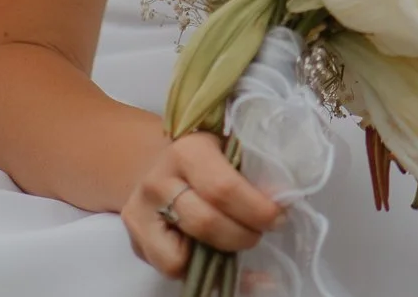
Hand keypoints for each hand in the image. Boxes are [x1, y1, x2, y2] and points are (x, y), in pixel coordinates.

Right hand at [123, 132, 283, 277]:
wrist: (157, 162)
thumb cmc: (206, 156)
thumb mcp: (228, 148)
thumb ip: (251, 168)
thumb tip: (282, 197)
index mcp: (187, 150)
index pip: (223, 188)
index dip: (256, 210)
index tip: (277, 217)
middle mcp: (158, 180)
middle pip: (207, 224)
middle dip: (244, 235)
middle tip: (261, 231)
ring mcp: (141, 212)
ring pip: (184, 253)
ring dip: (222, 253)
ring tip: (237, 238)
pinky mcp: (135, 238)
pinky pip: (170, 268)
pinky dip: (197, 268)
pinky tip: (211, 252)